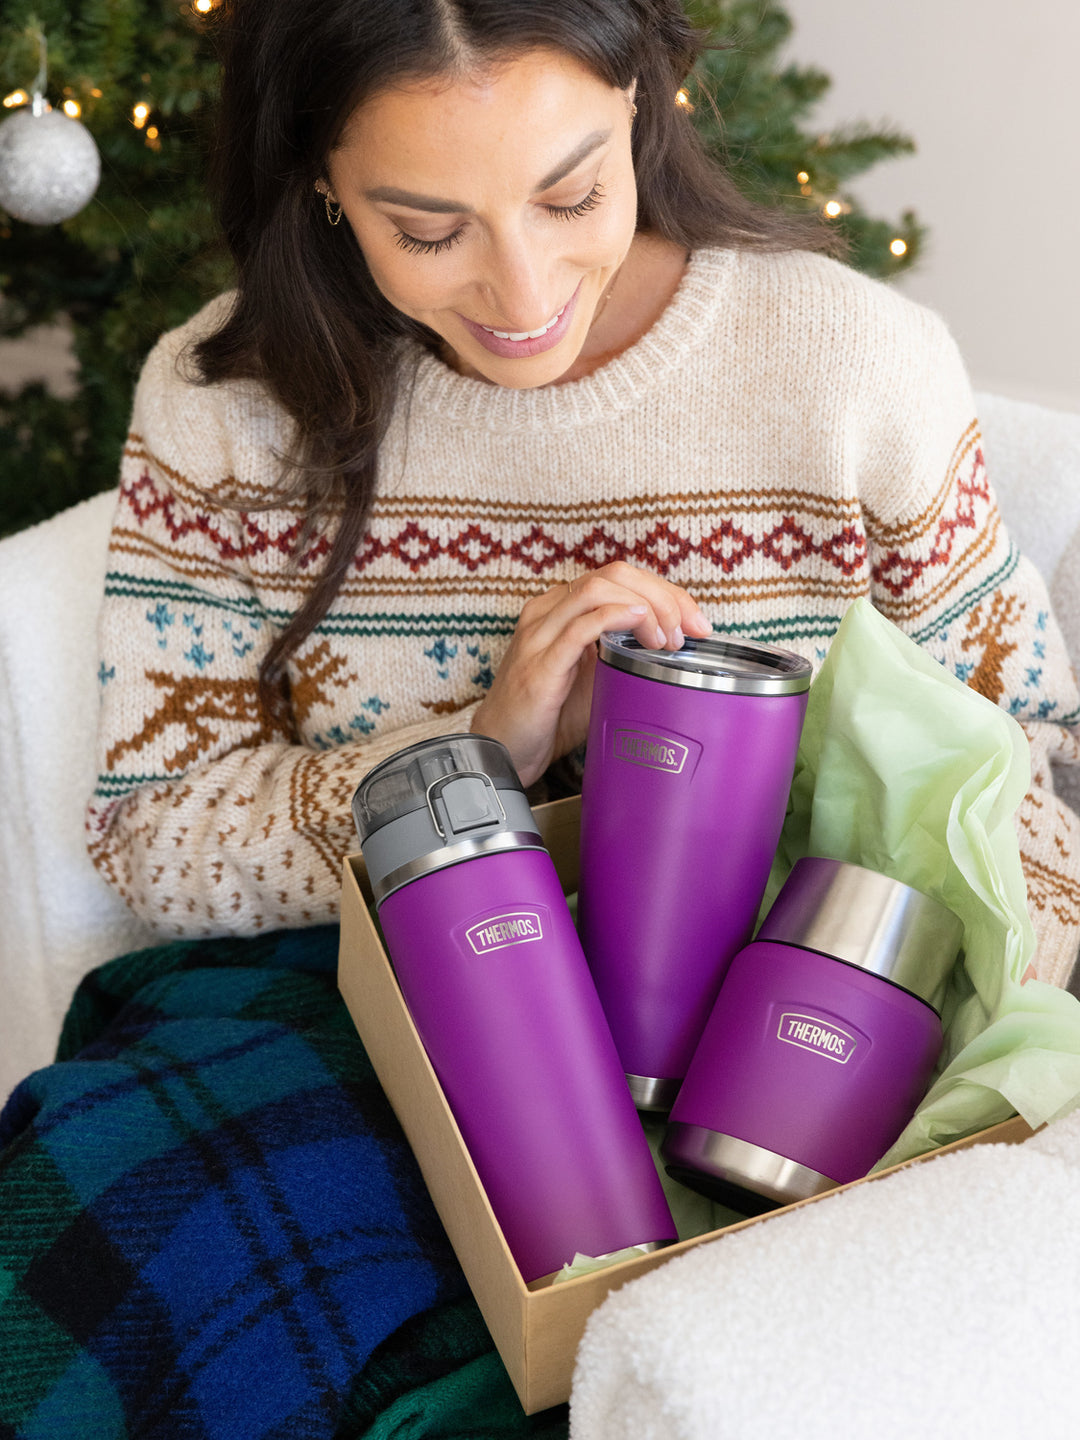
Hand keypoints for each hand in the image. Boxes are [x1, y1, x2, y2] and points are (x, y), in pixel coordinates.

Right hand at [470, 562, 711, 786]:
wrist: (504, 750)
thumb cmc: (549, 715)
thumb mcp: (597, 677)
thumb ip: (626, 654)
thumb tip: (677, 650)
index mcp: (562, 608)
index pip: (620, 577)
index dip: (666, 591)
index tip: (697, 621)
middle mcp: (548, 611)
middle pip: (613, 574)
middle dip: (663, 595)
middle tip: (692, 629)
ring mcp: (540, 633)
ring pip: (598, 590)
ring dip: (646, 607)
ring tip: (667, 639)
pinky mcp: (541, 662)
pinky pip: (581, 625)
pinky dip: (617, 618)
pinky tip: (642, 627)